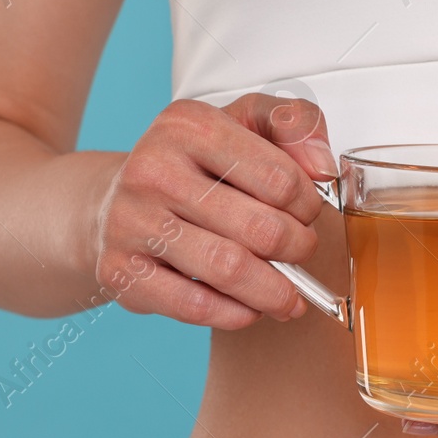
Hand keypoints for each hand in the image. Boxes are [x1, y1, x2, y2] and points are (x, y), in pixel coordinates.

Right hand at [92, 94, 333, 328]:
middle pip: (261, 229)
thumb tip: (323, 167)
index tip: (306, 213)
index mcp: (189, 126)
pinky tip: (249, 308)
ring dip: (275, 292)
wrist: (113, 203)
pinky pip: (195, 305)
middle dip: (297, 249)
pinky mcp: (120, 270)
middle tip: (300, 253)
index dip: (308, 204)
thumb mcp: (241, 123)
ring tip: (290, 297)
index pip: (279, 178)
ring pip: (231, 270)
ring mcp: (132, 222)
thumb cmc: (190, 167)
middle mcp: (154, 170)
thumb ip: (294, 125)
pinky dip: (235, 314)